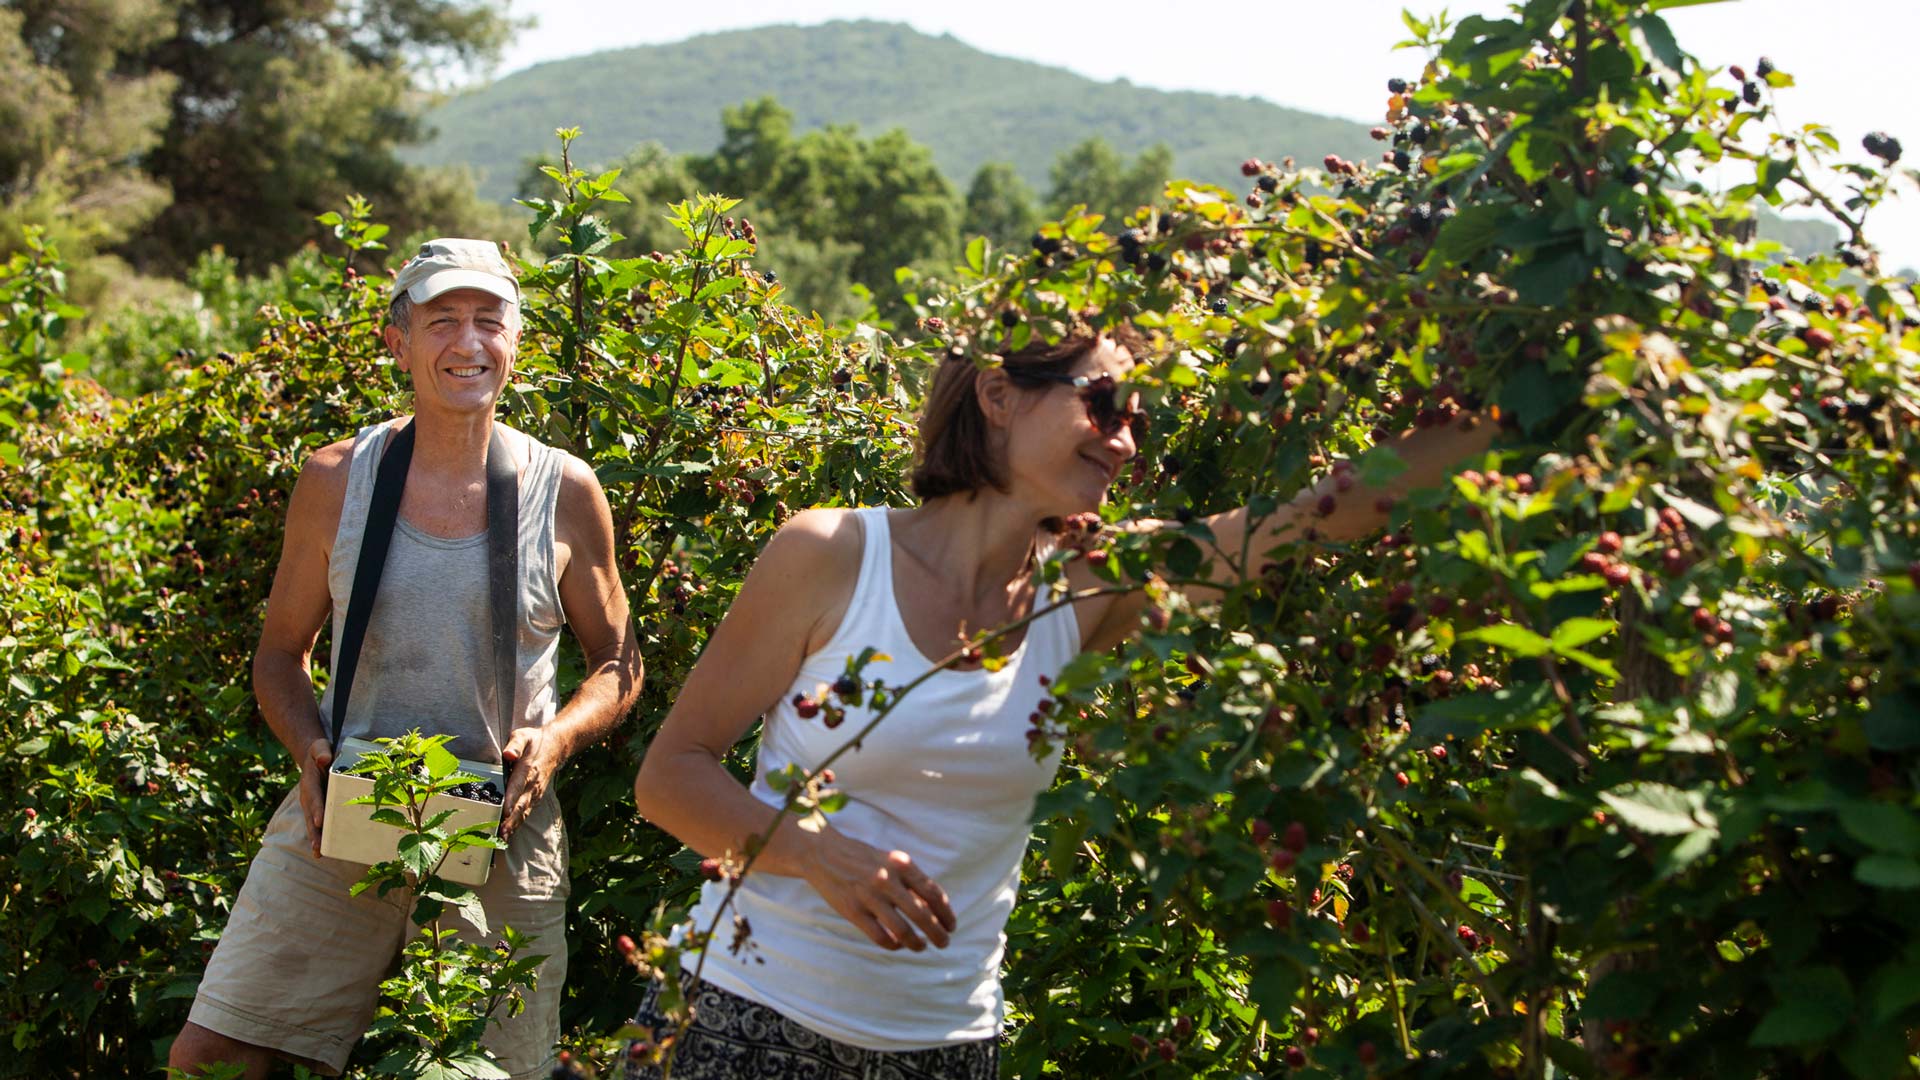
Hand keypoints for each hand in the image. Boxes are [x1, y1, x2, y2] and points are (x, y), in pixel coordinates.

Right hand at [297, 737, 332, 857]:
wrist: (314, 757)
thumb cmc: (319, 752)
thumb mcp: (319, 747)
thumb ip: (320, 751)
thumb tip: (324, 758)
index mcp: (309, 783)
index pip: (313, 796)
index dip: (316, 809)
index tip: (319, 821)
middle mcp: (309, 797)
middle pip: (310, 816)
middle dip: (314, 832)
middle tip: (317, 847)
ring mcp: (312, 805)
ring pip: (313, 824)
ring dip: (316, 839)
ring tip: (319, 854)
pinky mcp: (319, 809)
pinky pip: (319, 824)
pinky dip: (321, 837)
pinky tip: (325, 851)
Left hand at [500, 726, 560, 841]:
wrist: (557, 747)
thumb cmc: (536, 741)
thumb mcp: (523, 736)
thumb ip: (515, 744)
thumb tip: (508, 754)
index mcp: (528, 769)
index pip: (518, 786)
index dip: (511, 799)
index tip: (504, 811)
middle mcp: (533, 784)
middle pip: (521, 805)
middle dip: (511, 820)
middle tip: (500, 833)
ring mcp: (536, 792)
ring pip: (524, 812)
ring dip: (514, 825)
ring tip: (503, 838)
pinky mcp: (536, 797)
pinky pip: (527, 812)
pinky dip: (518, 824)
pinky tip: (509, 833)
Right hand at [802, 828, 956, 951]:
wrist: (823, 854)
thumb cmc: (863, 858)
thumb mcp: (890, 860)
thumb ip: (911, 881)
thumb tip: (935, 909)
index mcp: (901, 864)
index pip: (933, 893)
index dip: (946, 913)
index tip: (951, 925)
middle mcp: (887, 880)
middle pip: (922, 915)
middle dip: (938, 933)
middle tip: (945, 943)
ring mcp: (869, 897)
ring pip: (903, 931)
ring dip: (917, 943)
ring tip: (922, 947)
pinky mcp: (853, 912)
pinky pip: (880, 937)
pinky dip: (894, 945)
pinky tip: (898, 945)